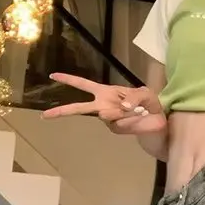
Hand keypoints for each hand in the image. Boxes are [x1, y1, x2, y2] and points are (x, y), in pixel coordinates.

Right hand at [42, 73, 166, 135]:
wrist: (159, 123)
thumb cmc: (150, 104)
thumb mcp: (146, 94)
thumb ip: (135, 97)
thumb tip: (122, 106)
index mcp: (105, 92)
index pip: (84, 85)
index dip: (69, 80)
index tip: (53, 76)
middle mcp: (103, 105)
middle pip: (79, 108)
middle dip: (63, 111)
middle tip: (45, 115)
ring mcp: (109, 119)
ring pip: (106, 114)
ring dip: (123, 111)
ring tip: (138, 110)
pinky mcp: (116, 129)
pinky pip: (118, 122)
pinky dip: (129, 119)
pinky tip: (137, 117)